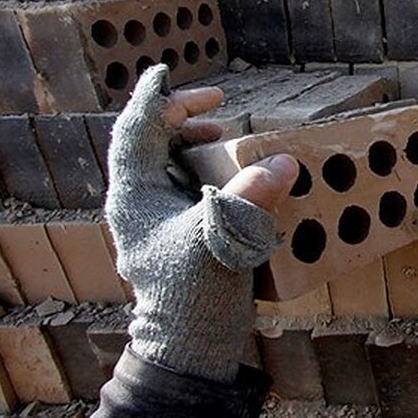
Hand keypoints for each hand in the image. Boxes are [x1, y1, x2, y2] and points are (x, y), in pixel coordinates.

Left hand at [105, 65, 298, 382]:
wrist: (190, 345)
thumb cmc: (194, 293)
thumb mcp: (222, 238)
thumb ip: (251, 196)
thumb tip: (283, 162)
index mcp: (134, 195)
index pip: (136, 131)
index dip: (155, 99)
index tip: (170, 73)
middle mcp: (140, 203)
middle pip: (150, 144)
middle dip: (181, 119)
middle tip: (218, 107)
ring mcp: (157, 221)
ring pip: (168, 165)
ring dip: (195, 144)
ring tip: (226, 134)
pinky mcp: (177, 236)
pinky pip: (188, 188)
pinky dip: (208, 172)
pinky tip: (236, 175)